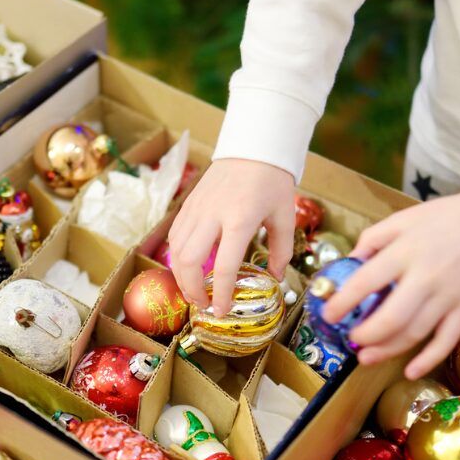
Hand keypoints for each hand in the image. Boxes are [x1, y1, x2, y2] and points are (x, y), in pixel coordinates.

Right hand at [168, 158, 296, 314]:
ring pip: (176, 250)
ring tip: (194, 292)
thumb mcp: (284, 216)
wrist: (253, 147)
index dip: (220, 294)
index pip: (223, 266)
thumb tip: (275, 278)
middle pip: (189, 261)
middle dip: (192, 289)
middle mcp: (212, 215)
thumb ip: (281, 250)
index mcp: (239, 220)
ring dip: (181, 276)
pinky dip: (177, 256)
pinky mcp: (188, 203)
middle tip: (203, 305)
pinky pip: (175, 236)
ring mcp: (197, 208)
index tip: (221, 311)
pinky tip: (187, 268)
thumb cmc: (272, 181)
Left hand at [321, 192, 459, 378]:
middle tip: (351, 340)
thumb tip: (351, 261)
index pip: (365, 283)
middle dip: (365, 335)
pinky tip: (410, 371)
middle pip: (390, 318)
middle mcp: (425, 278)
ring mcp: (447, 296)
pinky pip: (446, 340)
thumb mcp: (403, 218)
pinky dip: (429, 360)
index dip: (342, 303)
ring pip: (414, 334)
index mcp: (405, 252)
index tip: (328, 315)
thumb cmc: (447, 217)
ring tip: (366, 357)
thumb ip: (373, 238)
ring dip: (387, 351)